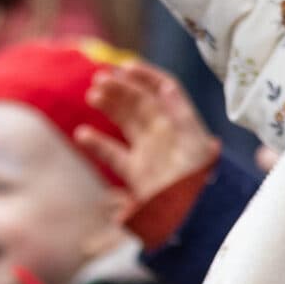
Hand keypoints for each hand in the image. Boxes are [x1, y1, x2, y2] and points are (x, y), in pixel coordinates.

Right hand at [79, 63, 217, 211]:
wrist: (196, 217)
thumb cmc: (202, 180)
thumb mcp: (196, 143)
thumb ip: (180, 115)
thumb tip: (166, 87)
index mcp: (180, 122)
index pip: (163, 90)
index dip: (145, 76)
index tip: (125, 67)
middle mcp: (164, 133)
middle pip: (140, 102)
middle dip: (120, 88)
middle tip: (100, 79)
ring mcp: (150, 151)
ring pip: (125, 122)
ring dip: (109, 106)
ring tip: (92, 96)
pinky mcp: (137, 173)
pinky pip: (113, 154)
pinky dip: (97, 144)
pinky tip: (82, 134)